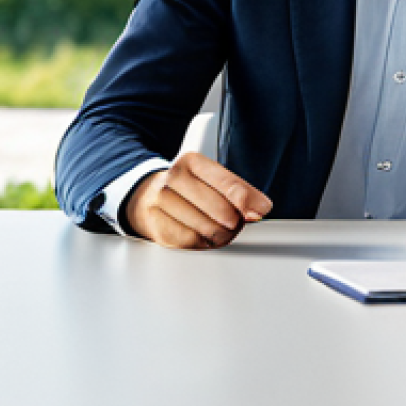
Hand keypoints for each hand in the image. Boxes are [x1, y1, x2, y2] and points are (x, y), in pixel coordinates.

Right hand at [124, 151, 271, 248]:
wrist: (143, 198)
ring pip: (209, 229)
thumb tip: (259, 210)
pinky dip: (204, 243)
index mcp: (192, 162)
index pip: (229, 184)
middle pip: (223, 211)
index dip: (249, 201)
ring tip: (221, 230)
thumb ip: (237, 191)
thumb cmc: (186, 189)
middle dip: (236, 222)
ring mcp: (162, 202)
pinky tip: (204, 236)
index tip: (262, 210)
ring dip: (222, 235)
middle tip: (237, 223)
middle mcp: (174, 178)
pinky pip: (193, 242)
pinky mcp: (157, 226)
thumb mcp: (209, 179)